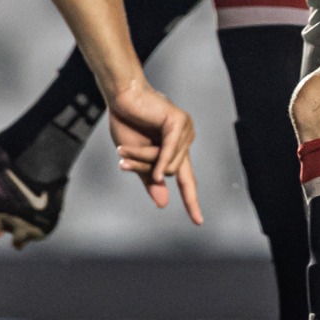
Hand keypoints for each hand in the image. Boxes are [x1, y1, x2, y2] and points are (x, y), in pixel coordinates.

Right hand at [108, 82, 201, 223]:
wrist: (121, 98)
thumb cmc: (127, 122)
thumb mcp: (136, 158)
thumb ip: (150, 180)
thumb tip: (164, 204)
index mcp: (175, 150)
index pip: (186, 180)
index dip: (191, 200)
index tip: (198, 221)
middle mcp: (184, 140)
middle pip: (169, 173)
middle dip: (144, 168)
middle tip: (122, 154)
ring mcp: (185, 130)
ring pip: (167, 165)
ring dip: (142, 159)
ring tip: (124, 146)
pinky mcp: (179, 123)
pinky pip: (170, 153)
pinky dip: (160, 163)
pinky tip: (156, 173)